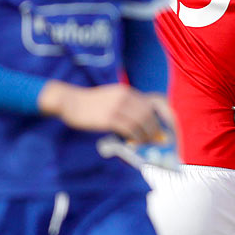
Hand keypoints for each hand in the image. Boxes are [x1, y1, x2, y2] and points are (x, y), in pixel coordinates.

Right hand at [40, 82, 168, 143]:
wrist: (69, 101)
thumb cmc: (89, 103)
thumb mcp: (111, 97)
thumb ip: (126, 106)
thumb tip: (142, 124)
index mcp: (126, 92)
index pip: (152, 104)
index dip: (161, 117)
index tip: (164, 128)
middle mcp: (124, 97)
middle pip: (148, 114)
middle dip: (155, 129)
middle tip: (156, 140)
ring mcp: (116, 107)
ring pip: (141, 122)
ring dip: (147, 135)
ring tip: (147, 143)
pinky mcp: (109, 118)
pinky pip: (129, 129)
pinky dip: (136, 137)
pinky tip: (135, 143)